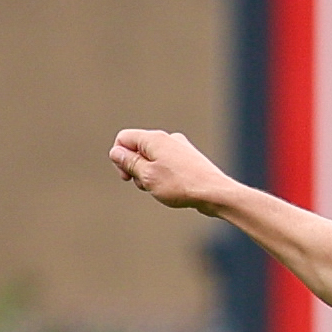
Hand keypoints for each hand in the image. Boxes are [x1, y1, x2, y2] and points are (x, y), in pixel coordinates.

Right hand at [107, 128, 240, 212]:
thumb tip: (116, 151)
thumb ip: (129, 162)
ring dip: (149, 176)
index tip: (127, 177)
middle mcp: (167, 139)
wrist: (215, 193)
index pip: (123, 139)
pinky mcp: (188, 161)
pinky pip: (166, 166)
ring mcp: (179, 149)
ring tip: (161, 189)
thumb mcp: (147, 176)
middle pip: (137, 149)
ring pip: (152, 160)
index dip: (119, 158)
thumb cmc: (181, 185)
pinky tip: (172, 190)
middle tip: (145, 185)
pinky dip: (163, 177)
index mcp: (154, 139)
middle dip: (135, 169)